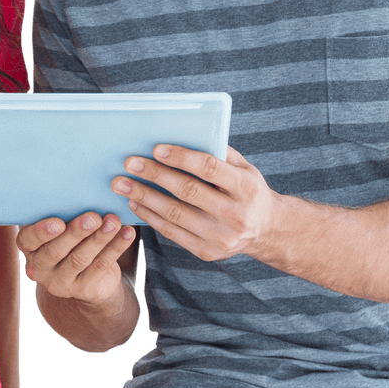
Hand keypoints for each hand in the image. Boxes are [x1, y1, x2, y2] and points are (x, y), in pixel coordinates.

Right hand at [17, 213, 135, 303]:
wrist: (88, 276)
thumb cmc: (71, 240)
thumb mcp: (62, 229)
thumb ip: (65, 215)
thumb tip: (83, 189)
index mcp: (29, 247)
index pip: (29, 239)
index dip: (42, 232)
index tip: (58, 222)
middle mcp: (39, 267)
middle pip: (56, 250)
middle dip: (76, 233)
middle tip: (93, 217)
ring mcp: (60, 282)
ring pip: (80, 259)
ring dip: (99, 238)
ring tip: (113, 222)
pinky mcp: (83, 289)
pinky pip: (100, 266)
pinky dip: (116, 247)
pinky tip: (127, 233)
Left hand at [112, 144, 276, 261]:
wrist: (266, 230)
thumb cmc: (247, 190)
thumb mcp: (245, 168)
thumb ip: (219, 153)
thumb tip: (182, 135)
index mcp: (247, 188)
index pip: (210, 169)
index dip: (182, 158)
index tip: (156, 149)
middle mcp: (236, 215)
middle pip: (188, 192)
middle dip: (154, 176)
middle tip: (129, 164)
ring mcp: (221, 237)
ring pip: (174, 214)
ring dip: (144, 197)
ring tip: (122, 184)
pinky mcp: (207, 252)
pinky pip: (172, 233)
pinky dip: (150, 216)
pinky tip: (136, 203)